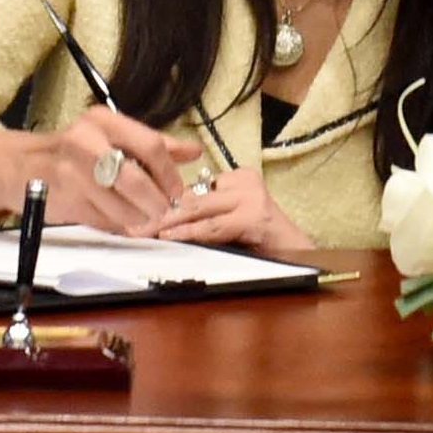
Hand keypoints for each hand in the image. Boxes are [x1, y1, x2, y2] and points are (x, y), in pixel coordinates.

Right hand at [0, 107, 200, 232]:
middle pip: (135, 178)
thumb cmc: (74, 150)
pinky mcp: (61, 200)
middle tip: (166, 211)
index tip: (178, 190)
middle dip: (156, 201)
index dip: (169, 173)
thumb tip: (194, 151)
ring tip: (147, 220)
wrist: (18, 166)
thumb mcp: (111, 135)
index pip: (151, 146)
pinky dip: (118, 225)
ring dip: (139, 219)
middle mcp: (85, 142)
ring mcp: (70, 173)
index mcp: (103, 121)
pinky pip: (100, 219)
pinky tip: (125, 224)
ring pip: (118, 205)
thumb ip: (153, 144)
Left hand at [138, 168, 310, 252]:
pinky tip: (171, 237)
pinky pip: (214, 226)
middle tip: (135, 224)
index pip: (194, 187)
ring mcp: (252, 197)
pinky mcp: (255, 216)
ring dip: (171, 223)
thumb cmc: (260, 242)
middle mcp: (245, 181)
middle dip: (162, 211)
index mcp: (238, 177)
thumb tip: (162, 220)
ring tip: (147, 231)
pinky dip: (190, 233)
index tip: (141, 211)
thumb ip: (205, 215)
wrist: (297, 254)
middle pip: (195, 196)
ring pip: (202, 209)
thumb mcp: (229, 221)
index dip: (166, 200)